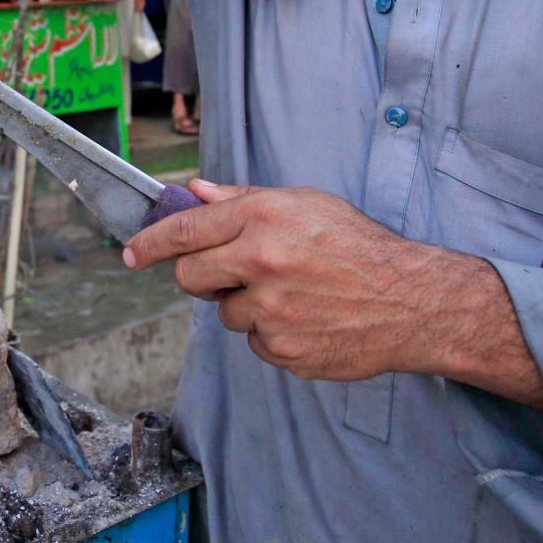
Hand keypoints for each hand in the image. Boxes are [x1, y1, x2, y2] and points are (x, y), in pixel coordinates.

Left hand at [123, 179, 484, 382]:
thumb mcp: (304, 203)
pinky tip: (308, 318)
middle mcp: (262, 261)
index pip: (185, 230)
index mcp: (264, 218)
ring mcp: (273, 310)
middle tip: (228, 274)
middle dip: (199, 276)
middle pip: (190, 278)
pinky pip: (257, 343)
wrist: (412, 301)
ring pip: (226, 314)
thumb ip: (242, 198)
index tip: (130, 253)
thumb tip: (195, 192)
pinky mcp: (285, 350)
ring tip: (293, 294)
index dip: (150, 244)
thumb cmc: (359, 246)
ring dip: (246, 306)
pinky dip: (273, 334)